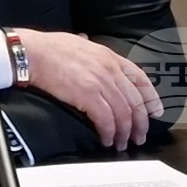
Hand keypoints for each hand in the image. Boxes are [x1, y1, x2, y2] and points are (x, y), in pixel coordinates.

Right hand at [15, 29, 160, 150]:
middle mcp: (110, 69)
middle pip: (135, 102)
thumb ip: (89, 49)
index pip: (140, 79)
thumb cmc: (47, 48)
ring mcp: (101, 82)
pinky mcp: (88, 96)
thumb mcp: (78, 43)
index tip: (156, 112)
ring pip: (123, 114)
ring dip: (124, 133)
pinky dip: (109, 133)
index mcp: (109, 56)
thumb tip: (87, 45)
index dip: (151, 98)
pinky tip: (107, 139)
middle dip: (140, 124)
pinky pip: (106, 120)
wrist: (31, 53)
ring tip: (121, 143)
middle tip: (139, 137)